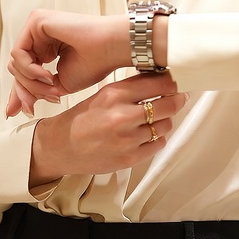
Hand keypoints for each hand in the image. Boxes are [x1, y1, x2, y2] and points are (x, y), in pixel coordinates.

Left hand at [6, 10, 127, 116]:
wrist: (110, 49)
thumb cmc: (93, 65)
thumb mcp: (58, 85)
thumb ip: (35, 91)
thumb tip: (13, 108)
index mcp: (45, 48)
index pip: (23, 72)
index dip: (21, 93)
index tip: (23, 112)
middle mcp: (39, 36)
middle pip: (16, 69)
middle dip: (27, 90)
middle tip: (45, 100)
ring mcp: (36, 26)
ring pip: (15, 63)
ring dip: (31, 82)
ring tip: (52, 86)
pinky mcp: (36, 20)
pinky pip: (18, 53)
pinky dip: (29, 69)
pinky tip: (46, 74)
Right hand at [30, 73, 186, 181]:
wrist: (61, 146)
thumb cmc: (82, 119)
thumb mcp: (104, 94)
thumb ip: (131, 88)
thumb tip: (163, 81)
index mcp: (115, 94)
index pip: (159, 84)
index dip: (173, 83)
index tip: (176, 83)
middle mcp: (122, 115)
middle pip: (168, 104)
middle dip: (176, 100)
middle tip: (178, 98)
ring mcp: (127, 138)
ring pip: (165, 125)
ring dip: (164, 121)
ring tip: (154, 119)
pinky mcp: (130, 157)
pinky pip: (159, 144)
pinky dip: (158, 138)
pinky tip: (147, 134)